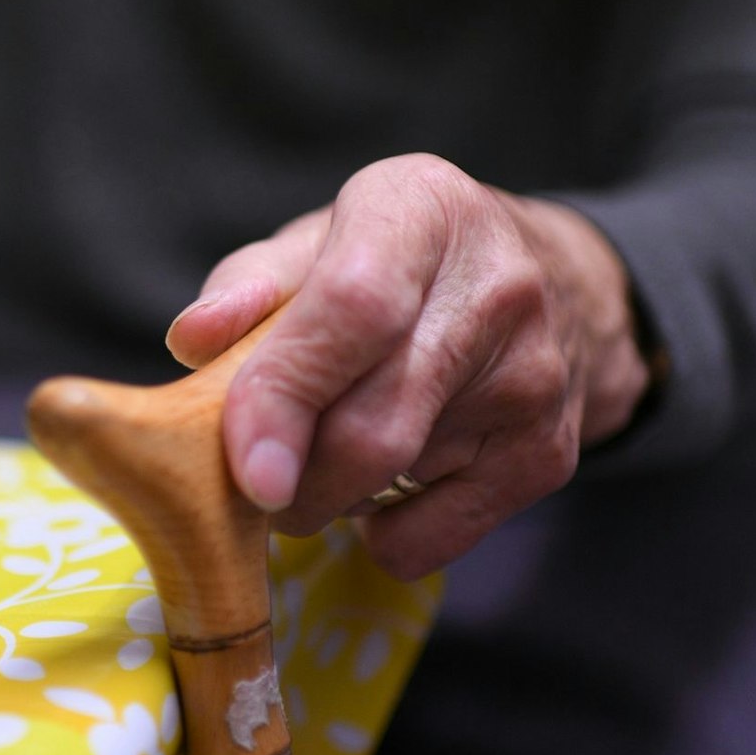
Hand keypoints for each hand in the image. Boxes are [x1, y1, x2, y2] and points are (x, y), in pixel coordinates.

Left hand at [166, 154, 650, 579]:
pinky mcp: (547, 457)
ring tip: (330, 445)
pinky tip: (389, 477)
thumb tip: (193, 340)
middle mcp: (496, 290)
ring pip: (388, 488)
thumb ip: (249, 284)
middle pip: (370, 428)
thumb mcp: (323, 241)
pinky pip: (425, 542)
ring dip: (326, 494)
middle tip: (253, 476)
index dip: (287, 393)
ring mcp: (531, 382)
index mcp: (425, 212)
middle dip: (289, 479)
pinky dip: (378, 532)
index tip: (245, 468)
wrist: (562, 289)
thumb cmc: (401, 264)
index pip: (354, 308)